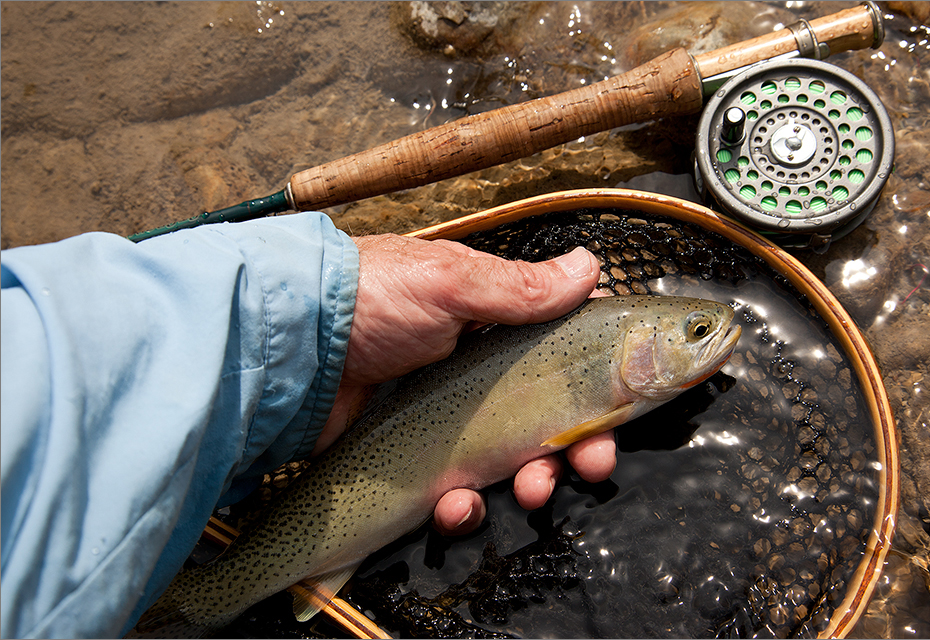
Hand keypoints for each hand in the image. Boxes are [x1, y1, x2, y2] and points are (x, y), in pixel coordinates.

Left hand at [317, 234, 615, 534]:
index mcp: (491, 331)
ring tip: (530, 490)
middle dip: (575, 449)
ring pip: (507, 467)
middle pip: (545, 423)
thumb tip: (590, 266)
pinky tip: (458, 503)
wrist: (289, 350)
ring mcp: (444, 425)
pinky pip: (453, 496)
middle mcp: (475, 379)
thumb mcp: (449, 283)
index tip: (617, 415)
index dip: (595, 391)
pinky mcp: (413, 463)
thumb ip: (520, 288)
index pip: (560, 363)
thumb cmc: (370, 300)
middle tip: (590, 465)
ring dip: (531, 484)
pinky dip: (464, 507)